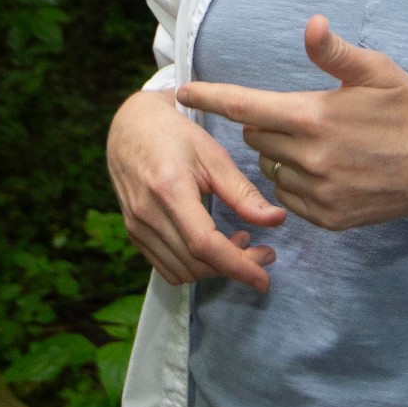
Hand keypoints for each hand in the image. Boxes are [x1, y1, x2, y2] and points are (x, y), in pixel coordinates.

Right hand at [106, 87, 285, 289]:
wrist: (131, 128)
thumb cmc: (176, 135)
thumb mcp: (213, 154)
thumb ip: (242, 192)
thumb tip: (276, 220)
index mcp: (169, 189)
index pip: (204, 244)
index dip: (237, 266)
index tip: (264, 278)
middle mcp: (147, 214)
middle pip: (195, 263)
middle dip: (235, 267)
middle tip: (264, 253)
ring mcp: (136, 227)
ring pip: (182, 271)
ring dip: (216, 268)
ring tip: (242, 243)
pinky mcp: (134, 234)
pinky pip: (167, 266)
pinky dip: (195, 266)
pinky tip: (214, 245)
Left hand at [177, 15, 407, 230]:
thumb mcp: (376, 70)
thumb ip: (335, 52)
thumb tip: (310, 24)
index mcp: (314, 117)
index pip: (245, 106)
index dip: (209, 98)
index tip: (181, 93)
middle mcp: (310, 158)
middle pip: (256, 137)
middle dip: (265, 122)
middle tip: (299, 113)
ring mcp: (317, 193)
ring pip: (271, 168)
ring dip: (281, 154)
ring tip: (319, 142)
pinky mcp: (327, 218)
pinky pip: (289, 197)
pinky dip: (296, 182)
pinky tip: (326, 169)